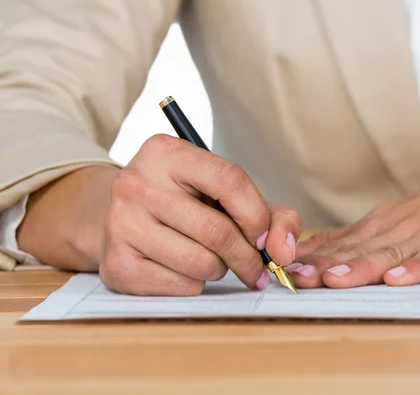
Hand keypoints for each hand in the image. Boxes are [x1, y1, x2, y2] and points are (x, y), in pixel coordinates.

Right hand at [19, 134, 300, 295]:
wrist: (115, 217)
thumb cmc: (183, 203)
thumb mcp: (223, 193)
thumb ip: (270, 214)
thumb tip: (285, 251)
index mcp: (166, 152)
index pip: (229, 180)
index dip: (257, 215)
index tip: (265, 238)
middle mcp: (137, 183)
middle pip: (217, 231)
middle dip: (248, 257)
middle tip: (256, 268)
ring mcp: (122, 223)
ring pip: (201, 263)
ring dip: (219, 270)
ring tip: (211, 260)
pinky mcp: (117, 263)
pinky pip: (181, 286)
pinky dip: (195, 284)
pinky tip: (184, 269)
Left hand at [289, 151, 419, 287]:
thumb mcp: (390, 221)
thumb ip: (354, 240)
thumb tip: (309, 253)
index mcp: (379, 228)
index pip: (339, 244)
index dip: (310, 259)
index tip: (279, 271)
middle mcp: (397, 231)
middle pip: (357, 251)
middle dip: (323, 266)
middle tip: (295, 279)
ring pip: (389, 254)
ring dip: (360, 267)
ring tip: (335, 279)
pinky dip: (417, 269)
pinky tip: (398, 279)